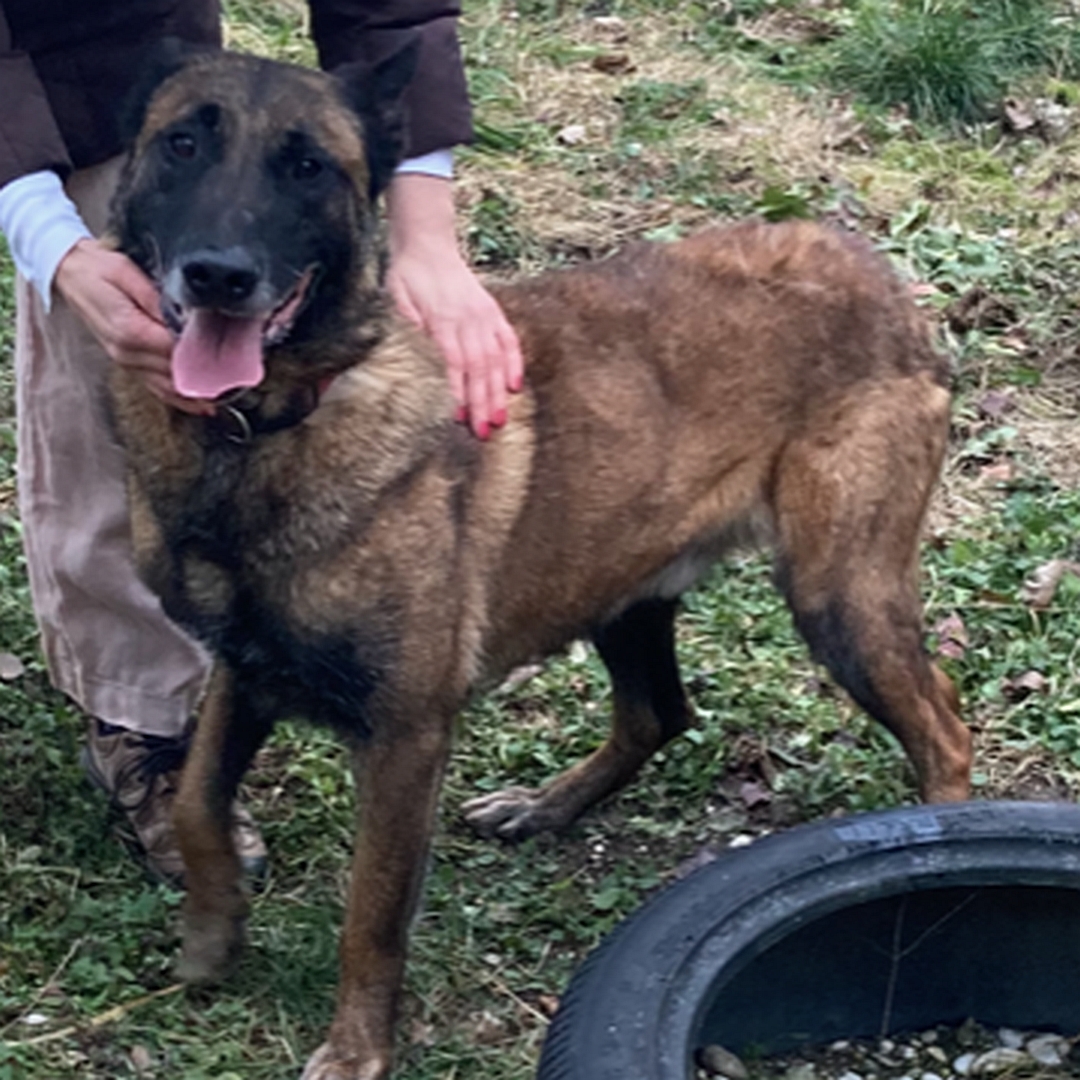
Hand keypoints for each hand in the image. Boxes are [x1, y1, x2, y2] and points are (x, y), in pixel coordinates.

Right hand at [53, 238, 213, 414]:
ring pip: (166, 388)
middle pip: (174, 374)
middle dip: (205, 378)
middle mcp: (126, 352)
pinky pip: (155, 388)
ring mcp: (125, 361)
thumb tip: (183, 317)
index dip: (201, 357)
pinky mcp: (127, 364)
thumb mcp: (127, 274)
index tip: (228, 360)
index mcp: (129, 330)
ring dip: (196, 395)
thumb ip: (156, 299)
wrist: (70, 273)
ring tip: (227, 397)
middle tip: (237, 381)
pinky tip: (202, 406)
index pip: (174, 351)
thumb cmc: (99, 270)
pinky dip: (179, 398)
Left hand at [385, 174, 522, 439]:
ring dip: (498, 392)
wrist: (426, 244)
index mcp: (442, 319)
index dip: (460, 392)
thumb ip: (407, 326)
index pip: (455, 363)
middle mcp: (468, 319)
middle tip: (484, 432)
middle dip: (483, 402)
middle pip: (479, 368)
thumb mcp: (395, 299)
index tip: (461, 418)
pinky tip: (515, 387)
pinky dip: (514, 363)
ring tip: (500, 420)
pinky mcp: (492, 312)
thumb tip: (411, 356)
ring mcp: (484, 316)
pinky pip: (509, 340)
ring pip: (495, 360)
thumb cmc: (406, 276)